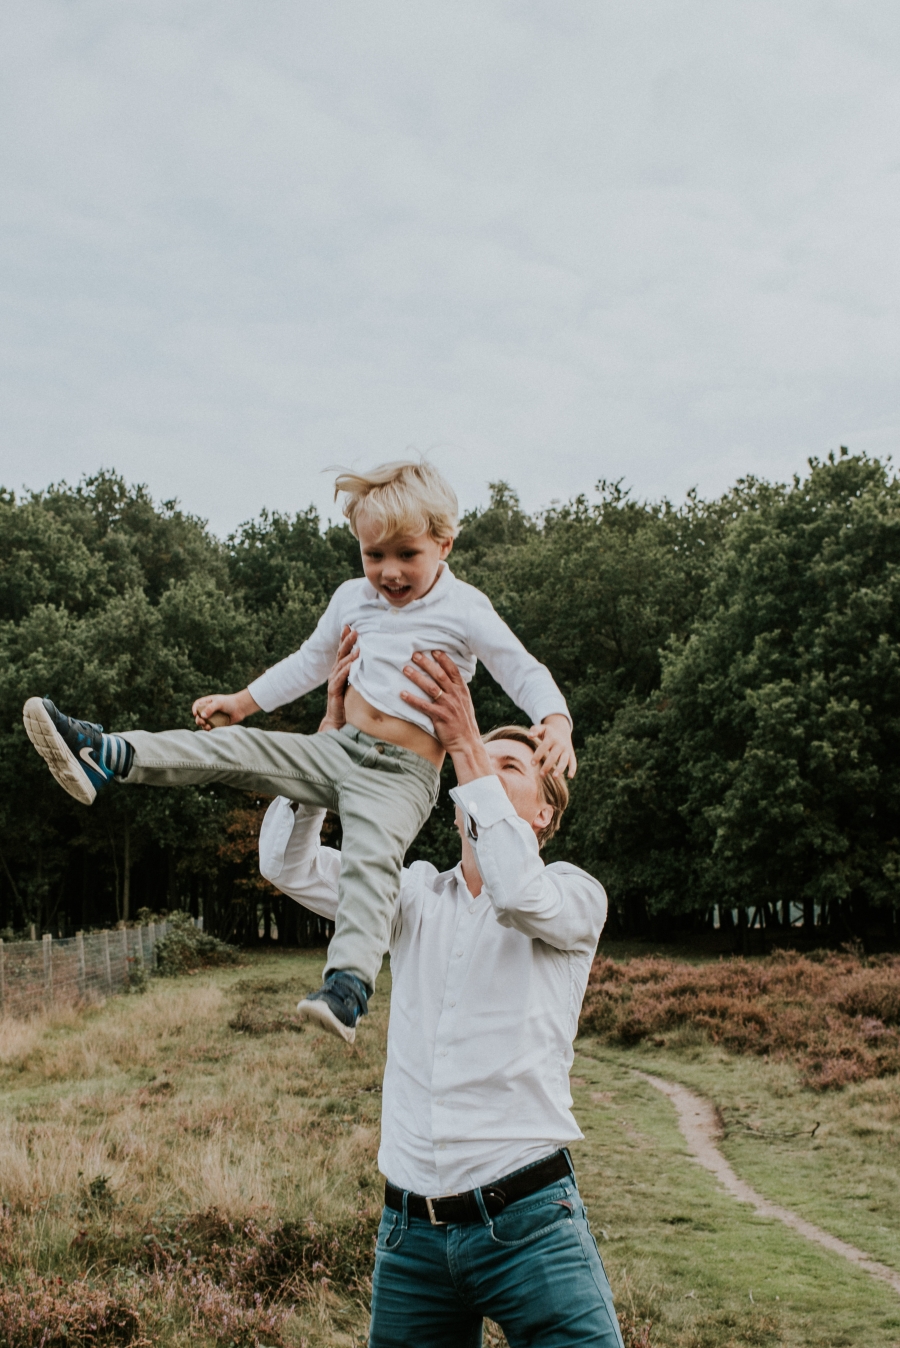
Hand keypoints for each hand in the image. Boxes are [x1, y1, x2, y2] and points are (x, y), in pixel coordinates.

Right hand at [192, 688, 259, 730]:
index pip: (197, 705)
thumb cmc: (230, 703)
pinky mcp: (218, 724)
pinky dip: (209, 729)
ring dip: (204, 726)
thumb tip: (202, 716)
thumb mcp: (219, 703)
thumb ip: (210, 708)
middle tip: (202, 722)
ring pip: (204, 723)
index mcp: (208, 702)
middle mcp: (209, 710)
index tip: (195, 714)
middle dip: (199, 720)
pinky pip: (211, 728)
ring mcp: (213, 717)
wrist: (241, 708)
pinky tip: (211, 729)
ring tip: (208, 726)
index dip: (194, 709)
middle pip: (199, 716)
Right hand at [318, 626, 358, 731]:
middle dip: (346, 641)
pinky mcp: (334, 691)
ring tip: (358, 646)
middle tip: (354, 630)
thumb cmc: (349, 703)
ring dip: (349, 654)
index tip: (350, 626)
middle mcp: (335, 674)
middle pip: (341, 654)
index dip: (345, 639)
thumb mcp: (357, 685)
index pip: (343, 652)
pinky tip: (351, 664)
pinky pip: (340, 678)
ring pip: (341, 664)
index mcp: (340, 671)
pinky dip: (346, 670)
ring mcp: (333, 682)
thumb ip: (361, 674)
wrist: (338, 721)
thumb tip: (376, 663)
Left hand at [400, 650, 491, 782]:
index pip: (453, 670)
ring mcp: (448, 706)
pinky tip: (402, 694)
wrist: (467, 743)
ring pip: (431, 688)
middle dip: (426, 663)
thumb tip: (445, 678)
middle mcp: (456, 696)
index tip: (433, 650)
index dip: (443, 659)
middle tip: (414, 655)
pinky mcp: (440, 717)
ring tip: (405, 669)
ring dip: (417, 677)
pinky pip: (424, 706)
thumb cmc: (463, 723)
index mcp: (462, 691)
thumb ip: (456, 691)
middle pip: (439, 675)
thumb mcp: (464, 703)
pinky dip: (412, 699)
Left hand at [529, 714, 576, 777]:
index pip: (543, 747)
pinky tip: (570, 776)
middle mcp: (560, 744)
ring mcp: (566, 749)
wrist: (561, 728)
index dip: (538, 755)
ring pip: (564, 760)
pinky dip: (573, 769)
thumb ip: (534, 731)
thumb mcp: (541, 728)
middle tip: (541, 775)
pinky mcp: (571, 754)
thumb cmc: (547, 731)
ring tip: (554, 777)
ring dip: (560, 769)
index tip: (532, 764)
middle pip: (554, 756)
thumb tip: (529, 736)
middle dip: (547, 766)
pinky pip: (573, 762)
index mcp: (551, 738)